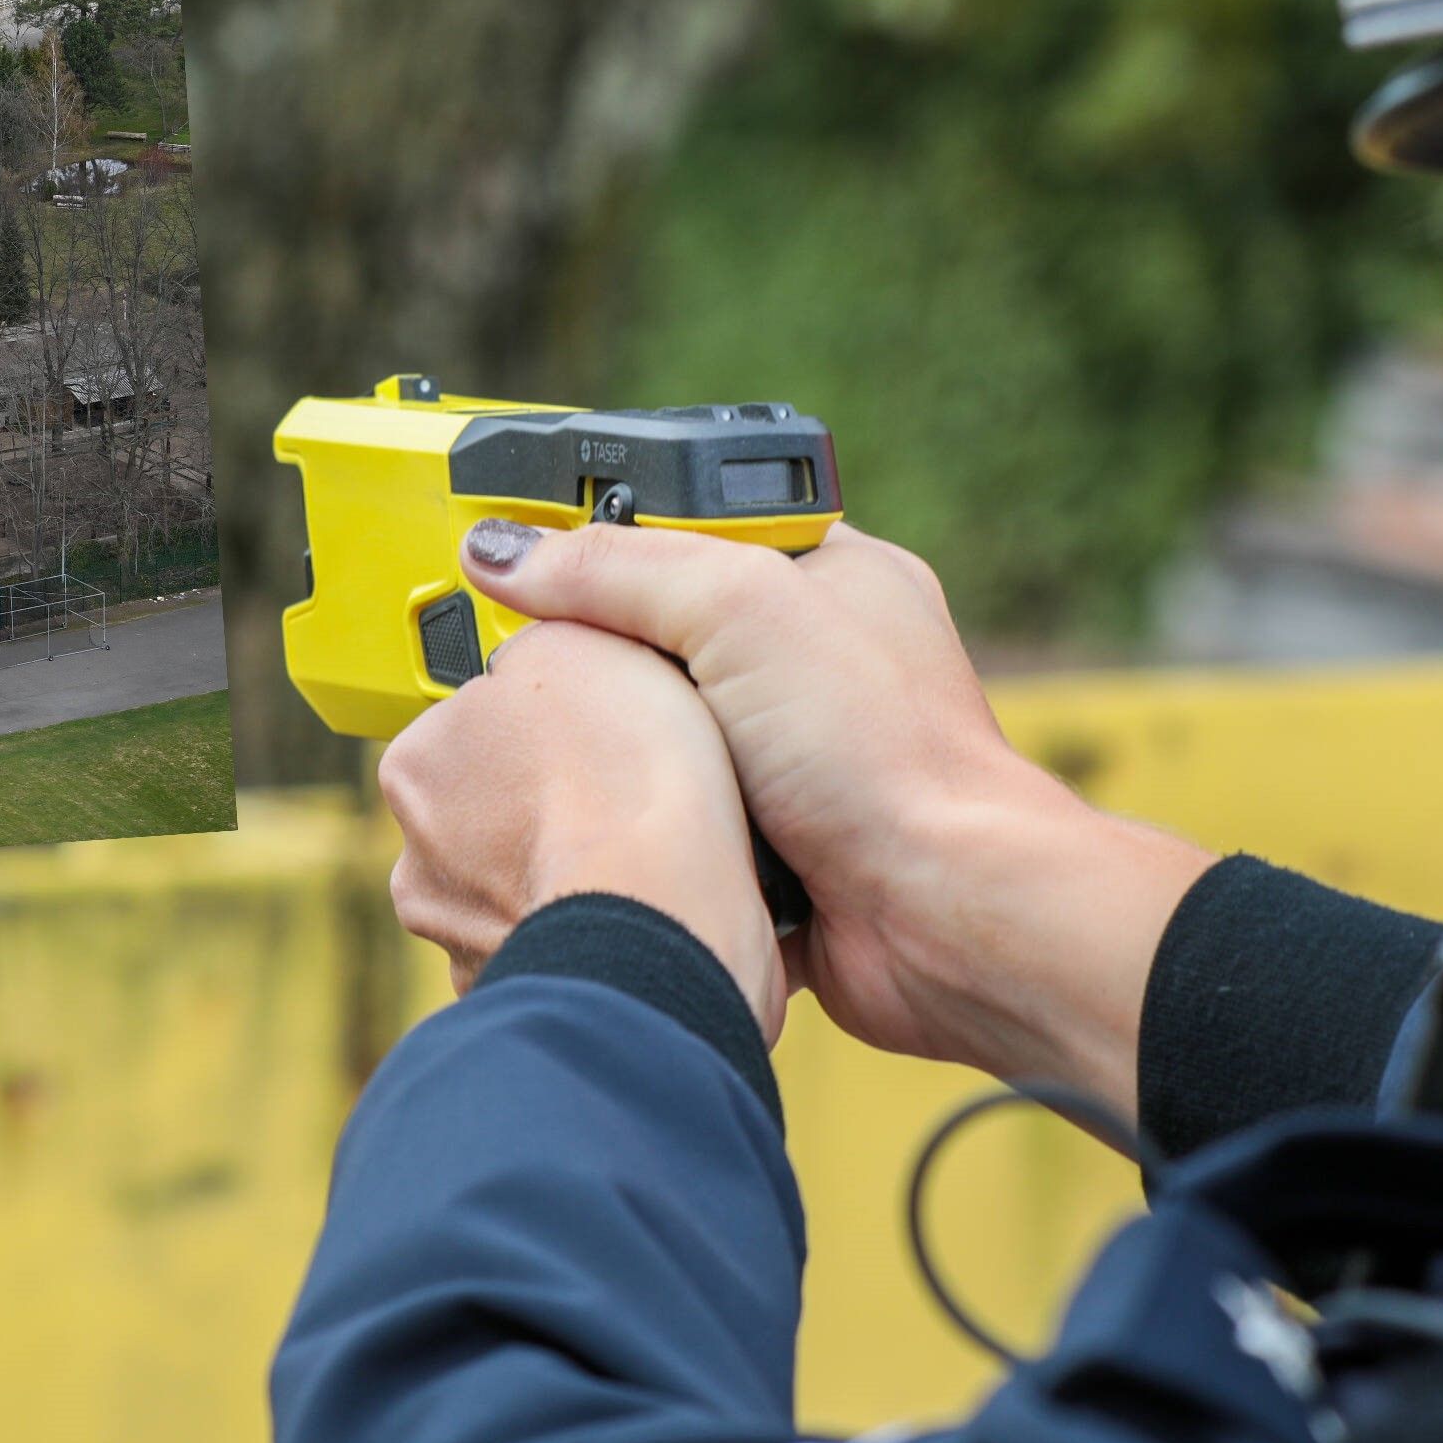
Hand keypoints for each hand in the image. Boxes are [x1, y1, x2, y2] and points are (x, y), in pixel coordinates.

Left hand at [380, 619, 787, 1039]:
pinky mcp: (528, 995)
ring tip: (646, 861)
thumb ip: (548, 633)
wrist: (665, 918)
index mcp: (416, 766)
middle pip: (487, 814)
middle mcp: (420, 863)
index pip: (470, 725)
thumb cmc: (624, 781)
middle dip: (543, 805)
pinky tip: (647, 916)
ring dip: (570, 874)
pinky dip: (597, 935)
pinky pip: (564, 950)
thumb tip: (544, 646)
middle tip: (620, 792)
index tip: (588, 724)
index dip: (538, 719)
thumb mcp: (588, 639)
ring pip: (521, 889)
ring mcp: (466, 942)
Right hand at [459, 517, 1211, 1107]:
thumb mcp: (737, 609)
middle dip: (608, 662)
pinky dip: (653, 831)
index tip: (528, 560)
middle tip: (535, 668)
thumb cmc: (882, 752)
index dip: (611, 540)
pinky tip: (623, 828)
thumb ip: (616, 570)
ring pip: (664, 739)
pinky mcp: (775, 846)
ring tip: (578, 757)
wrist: (938, 915)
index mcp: (828, 576)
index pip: (694, 528)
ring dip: (629, 757)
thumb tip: (504, 553)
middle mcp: (815, 664)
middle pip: (666, 639)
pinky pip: (678, 823)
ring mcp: (796, 760)